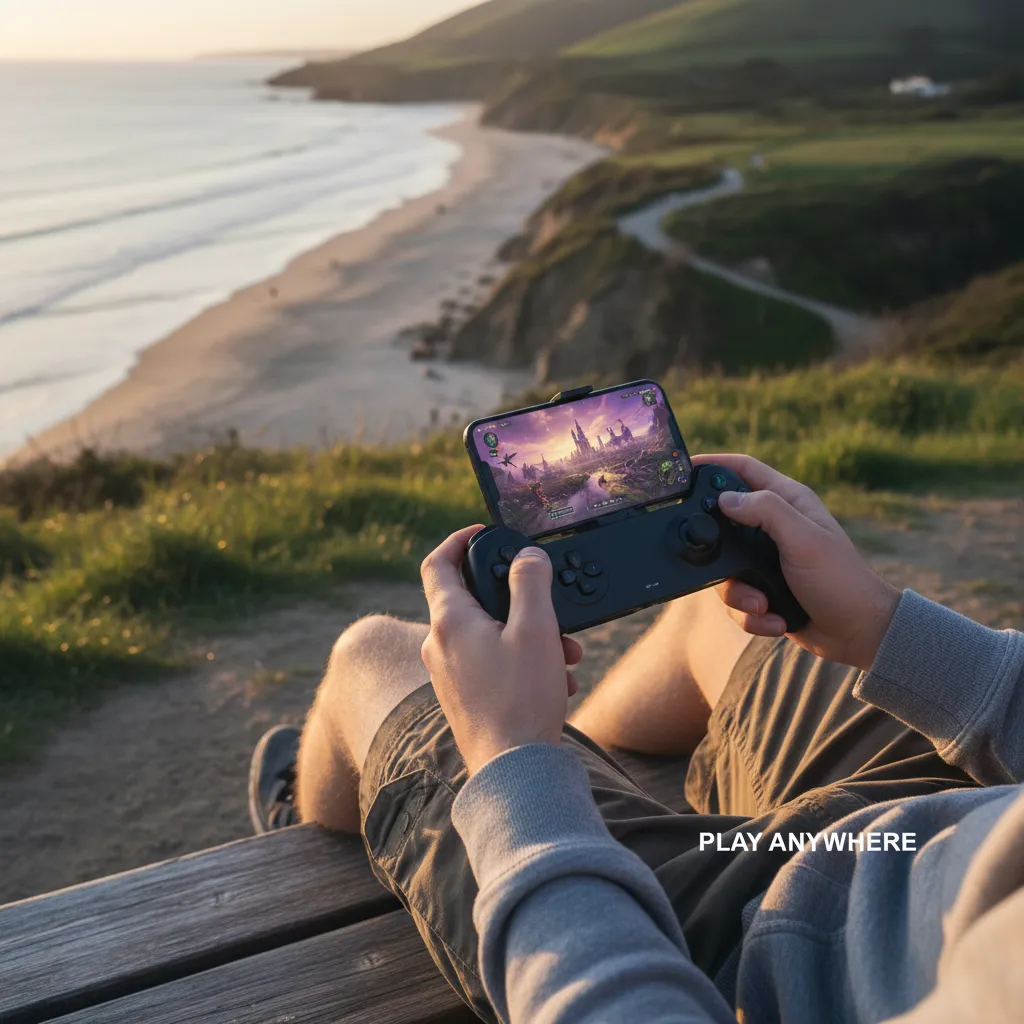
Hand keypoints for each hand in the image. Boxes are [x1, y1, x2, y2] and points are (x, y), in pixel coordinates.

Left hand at [420, 526, 582, 774]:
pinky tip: (556, 680)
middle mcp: (439, 645)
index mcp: (449, 621)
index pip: (437, 562)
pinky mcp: (463, 696)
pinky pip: (493, 663)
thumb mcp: (535, 629)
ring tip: (565, 654)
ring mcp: (448, 673)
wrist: (513, 771)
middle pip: (475, 600)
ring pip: (491, 634)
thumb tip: (526, 557)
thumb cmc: (520, 701)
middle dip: (519, 600)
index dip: (459, 539)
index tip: (485, 533)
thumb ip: (530, 583)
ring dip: (529, 635)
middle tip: (550, 609)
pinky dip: (523, 662)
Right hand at [692, 455, 900, 669]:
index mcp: (787, 502)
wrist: (858, 634)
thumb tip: (724, 499)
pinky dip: (750, 614)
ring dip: (739, 595)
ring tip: (763, 605)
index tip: (683, 469)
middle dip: (717, 552)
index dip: (712, 464)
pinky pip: (735, 600)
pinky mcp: (761, 589)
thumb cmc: (841, 581)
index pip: (743, 470)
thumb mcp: (804, 540)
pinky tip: (775, 620)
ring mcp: (764, 560)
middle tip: (720, 563)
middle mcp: (773, 527)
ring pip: (723, 570)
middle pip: (721, 524)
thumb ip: (766, 511)